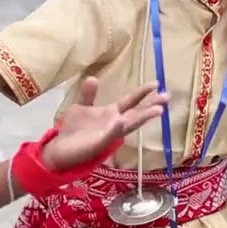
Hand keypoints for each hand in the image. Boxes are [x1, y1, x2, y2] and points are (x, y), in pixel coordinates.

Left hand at [41, 78, 168, 171]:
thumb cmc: (74, 129)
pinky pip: (110, 136)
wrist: (59, 150)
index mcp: (112, 113)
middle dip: (152, 105)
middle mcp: (115, 123)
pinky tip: (122, 122)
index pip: (131, 101)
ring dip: (142, 117)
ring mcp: (109, 134)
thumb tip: (93, 78)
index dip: (143, 93)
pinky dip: (116, 129)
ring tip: (157, 110)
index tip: (156, 83)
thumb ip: (89, 95)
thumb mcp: (81, 107)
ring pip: (130, 124)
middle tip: (167, 97)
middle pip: (137, 113)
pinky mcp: (99, 144)